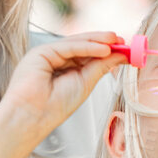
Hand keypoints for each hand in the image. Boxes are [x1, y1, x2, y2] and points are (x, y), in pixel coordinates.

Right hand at [0, 33, 124, 133]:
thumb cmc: (54, 107)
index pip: (87, 55)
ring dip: (98, 41)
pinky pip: (68, 47)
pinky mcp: (40, 52)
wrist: (32, 117)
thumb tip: (119, 55)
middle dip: (104, 42)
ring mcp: (46, 55)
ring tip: (117, 40)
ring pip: (76, 43)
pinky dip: (87, 46)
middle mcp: (54, 60)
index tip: (125, 49)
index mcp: (63, 70)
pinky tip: (104, 49)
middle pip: (82, 46)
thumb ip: (100, 67)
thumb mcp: (85, 83)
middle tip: (124, 41)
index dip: (106, 50)